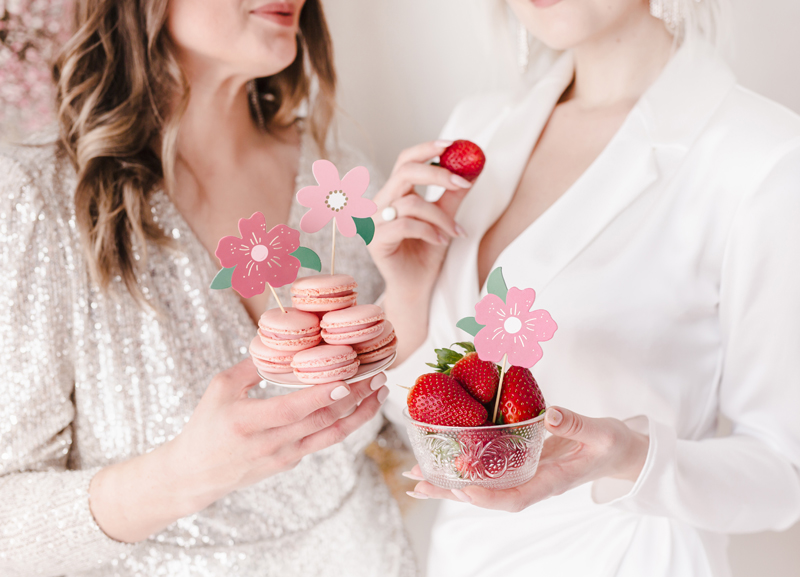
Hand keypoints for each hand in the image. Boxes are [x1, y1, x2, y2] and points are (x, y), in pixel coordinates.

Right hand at [90, 359, 388, 541]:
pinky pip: (323, 441)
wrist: (196, 474)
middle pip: (321, 420)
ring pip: (331, 435)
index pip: (293, 409)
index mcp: (248, 421)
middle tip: (376, 374)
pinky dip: (344, 423)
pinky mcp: (291, 462)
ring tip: (379, 392)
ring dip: (359, 413)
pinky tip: (358, 405)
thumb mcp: (220, 388)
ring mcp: (284, 456)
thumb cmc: (206, 425)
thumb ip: (253, 365)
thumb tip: (284, 341)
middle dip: (354, 398)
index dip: (322, 396)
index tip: (347, 379)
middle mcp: (270, 443)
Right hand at [369, 140, 472, 361]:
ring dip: (440, 216)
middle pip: (404, 172)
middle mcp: (379, 203)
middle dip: (438, 174)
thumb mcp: (445, 219)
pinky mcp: (375, 241)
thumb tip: (475, 166)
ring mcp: (373, 222)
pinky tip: (442, 242)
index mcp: (393, 193)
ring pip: (410, 202)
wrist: (417, 287)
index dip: (426, 148)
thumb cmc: (428, 253)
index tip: (454, 145)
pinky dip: (429, 231)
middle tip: (464, 182)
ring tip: (455, 232)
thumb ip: (454, 194)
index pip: (405, 160)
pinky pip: (406, 225)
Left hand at [405, 406, 648, 511]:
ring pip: (481, 484)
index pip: (514, 499)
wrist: (618, 452)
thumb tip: (549, 414)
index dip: (486, 497)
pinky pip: (488, 469)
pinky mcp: (521, 463)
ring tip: (415, 475)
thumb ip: (576, 425)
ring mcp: (524, 475)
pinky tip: (440, 459)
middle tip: (416, 484)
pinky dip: (463, 465)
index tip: (461, 489)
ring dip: (447, 481)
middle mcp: (532, 483)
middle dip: (450, 492)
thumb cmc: (612, 444)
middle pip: (486, 496)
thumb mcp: (602, 433)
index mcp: (551, 482)